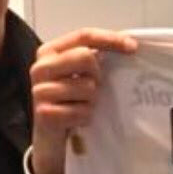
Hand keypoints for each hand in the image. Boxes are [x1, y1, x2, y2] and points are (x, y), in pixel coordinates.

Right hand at [30, 28, 136, 173]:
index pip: (83, 36)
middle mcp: (40, 68)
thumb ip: (92, 58)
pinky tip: (77, 120)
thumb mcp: (77, 75)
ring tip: (81, 106)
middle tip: (94, 87)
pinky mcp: (44, 113)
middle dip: (97, 74)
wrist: (49, 137)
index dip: (110, 39)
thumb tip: (127, 43)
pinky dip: (85, 117)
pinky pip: (82, 111)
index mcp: (49, 51)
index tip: (133, 47)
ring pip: (87, 87)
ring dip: (92, 101)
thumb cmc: (68, 102)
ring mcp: (40, 91)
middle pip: (85, 57)